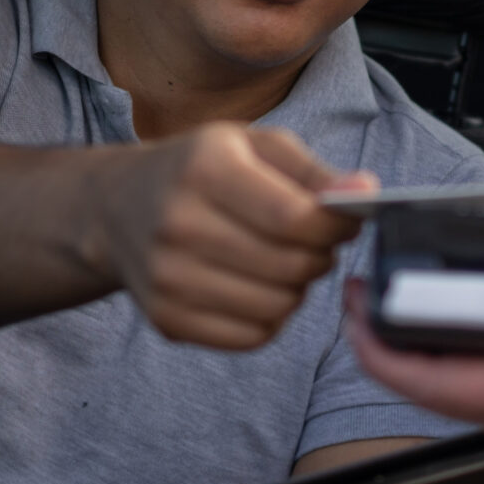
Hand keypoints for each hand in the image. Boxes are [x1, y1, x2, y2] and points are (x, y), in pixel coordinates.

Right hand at [96, 123, 371, 350]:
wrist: (117, 208)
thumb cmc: (201, 169)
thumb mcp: (255, 147)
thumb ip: (316, 172)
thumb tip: (366, 194)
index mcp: (205, 168)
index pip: (296, 218)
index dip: (336, 227)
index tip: (345, 221)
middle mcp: (179, 223)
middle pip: (291, 266)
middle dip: (319, 256)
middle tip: (309, 240)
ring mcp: (167, 278)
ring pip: (278, 308)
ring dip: (296, 288)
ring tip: (279, 260)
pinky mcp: (166, 319)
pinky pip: (252, 336)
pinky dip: (269, 317)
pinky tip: (254, 285)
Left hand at [347, 195, 483, 457]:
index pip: (416, 379)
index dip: (369, 339)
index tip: (352, 298)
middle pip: (419, 386)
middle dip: (382, 337)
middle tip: (365, 288)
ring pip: (447, 387)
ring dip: (416, 346)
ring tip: (400, 296)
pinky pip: (476, 385)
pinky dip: (454, 353)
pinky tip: (462, 317)